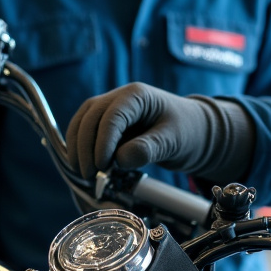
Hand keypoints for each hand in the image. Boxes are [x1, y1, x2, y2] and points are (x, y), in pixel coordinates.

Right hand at [65, 83, 252, 182]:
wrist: (192, 131)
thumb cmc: (186, 131)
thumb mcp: (173, 141)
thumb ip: (148, 148)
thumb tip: (120, 159)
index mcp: (138, 96)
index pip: (112, 116)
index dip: (102, 142)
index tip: (102, 166)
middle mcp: (120, 97)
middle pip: (91, 116)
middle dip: (85, 146)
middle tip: (89, 174)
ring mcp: (111, 107)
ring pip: (83, 120)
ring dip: (78, 146)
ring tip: (82, 173)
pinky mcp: (107, 121)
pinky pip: (86, 129)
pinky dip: (80, 146)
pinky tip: (82, 165)